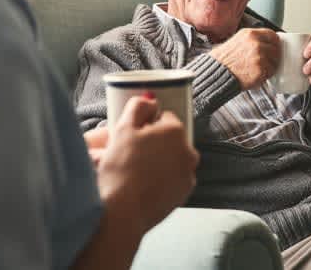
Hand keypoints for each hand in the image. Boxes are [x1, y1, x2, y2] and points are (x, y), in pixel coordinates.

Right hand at [94, 96, 198, 234]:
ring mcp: (189, 172)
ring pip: (174, 159)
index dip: (148, 125)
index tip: (135, 135)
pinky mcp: (185, 192)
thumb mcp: (123, 128)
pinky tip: (146, 184)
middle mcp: (188, 150)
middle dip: (156, 143)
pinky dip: (164, 178)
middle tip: (134, 154)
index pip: (164, 118)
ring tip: (137, 170)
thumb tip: (150, 100)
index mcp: (175, 130)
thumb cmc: (121, 167)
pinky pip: (175, 178)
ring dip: (160, 160)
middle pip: (171, 139)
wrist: (123, 210)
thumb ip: (138, 106)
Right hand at [210, 28, 280, 88]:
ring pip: (275, 61)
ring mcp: (259, 57)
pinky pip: (270, 73)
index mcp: (250, 34)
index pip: (272, 35)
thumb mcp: (237, 40)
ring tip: (258, 69)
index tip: (274, 47)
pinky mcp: (261, 70)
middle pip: (276, 48)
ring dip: (270, 66)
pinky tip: (256, 75)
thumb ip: (253, 39)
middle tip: (267, 61)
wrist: (217, 72)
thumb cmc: (224, 59)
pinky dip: (266, 75)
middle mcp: (256, 44)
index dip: (274, 42)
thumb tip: (267, 42)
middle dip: (273, 55)